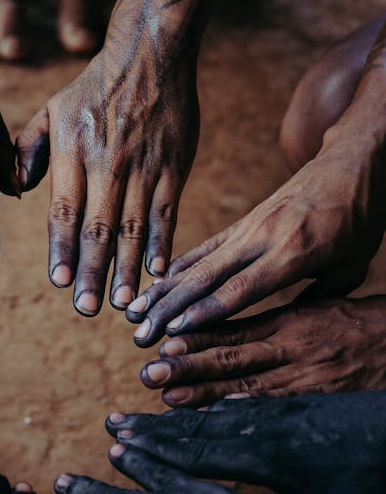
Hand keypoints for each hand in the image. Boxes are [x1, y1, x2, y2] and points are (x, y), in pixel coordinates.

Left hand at [16, 53, 197, 315]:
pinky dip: (162, 243)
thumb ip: (29, 149)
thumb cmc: (94, 85)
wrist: (151, 53)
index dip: (62, 248)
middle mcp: (108, 163)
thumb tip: (14, 188)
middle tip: (88, 309)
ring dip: (128, 268)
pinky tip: (157, 271)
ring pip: (134, 226)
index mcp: (73, 152)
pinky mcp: (174, 166)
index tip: (59, 282)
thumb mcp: (53, 109)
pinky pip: (167, 211)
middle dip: (93, 272)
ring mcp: (144, 166)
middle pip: (99, 227)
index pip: (64, 210)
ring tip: (124, 303)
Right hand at [105, 393, 385, 493]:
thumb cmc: (374, 478)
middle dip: (153, 425)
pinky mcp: (294, 403)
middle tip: (114, 419)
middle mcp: (264, 425)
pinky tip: (206, 403)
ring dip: (179, 408)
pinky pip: (243, 399)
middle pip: (198, 424)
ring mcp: (279, 410)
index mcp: (267, 454)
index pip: (198, 452)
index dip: (155, 450)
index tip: (119, 442)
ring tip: (146, 407)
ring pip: (217, 408)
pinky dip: (215, 401)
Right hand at [127, 136, 385, 345]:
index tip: (175, 329)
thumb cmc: (360, 216)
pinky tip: (153, 283)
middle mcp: (263, 237)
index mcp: (295, 250)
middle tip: (141, 332)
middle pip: (208, 278)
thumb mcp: (353, 263)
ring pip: (198, 263)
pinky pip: (205, 248)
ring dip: (163, 290)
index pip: (241, 287)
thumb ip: (319, 297)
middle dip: (170, 308)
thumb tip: (291, 327)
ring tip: (133, 312)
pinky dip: (178, 267)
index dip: (206, 311)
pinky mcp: (242, 222)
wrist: (351, 161)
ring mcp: (249, 227)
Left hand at [139, 297, 385, 406]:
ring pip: (247, 386)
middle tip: (150, 374)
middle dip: (188, 368)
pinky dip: (245, 413)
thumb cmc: (354, 323)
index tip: (162, 345)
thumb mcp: (312, 308)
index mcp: (287, 322)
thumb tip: (218, 327)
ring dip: (206, 394)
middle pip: (231, 359)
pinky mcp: (320, 401)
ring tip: (169, 398)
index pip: (232, 331)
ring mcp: (306, 379)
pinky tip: (217, 420)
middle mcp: (291, 350)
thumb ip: (268, 319)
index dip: (195, 339)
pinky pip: (276, 408)